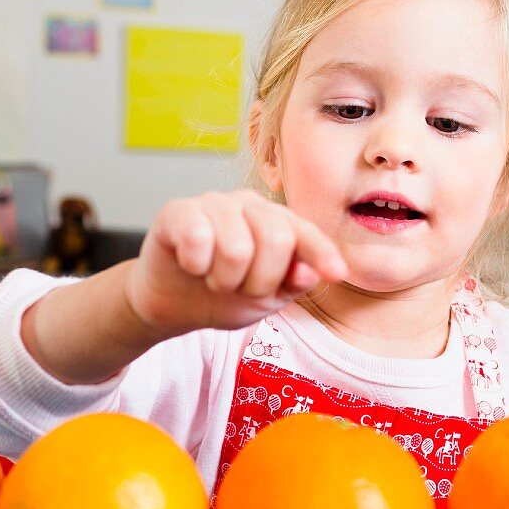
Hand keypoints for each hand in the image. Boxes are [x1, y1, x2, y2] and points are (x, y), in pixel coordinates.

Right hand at [126, 190, 347, 336]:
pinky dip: (196, 266)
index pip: (305, 234)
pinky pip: (198, 239)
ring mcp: (213, 204)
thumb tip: (310, 272)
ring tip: (213, 279)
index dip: (321, 253)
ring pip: (237, 247)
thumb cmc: (222, 295)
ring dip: (224, 280)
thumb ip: (292, 284)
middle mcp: (248, 205)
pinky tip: (190, 266)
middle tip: (240, 289)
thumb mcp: (267, 298)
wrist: (172, 305)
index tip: (336, 274)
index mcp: (276, 223)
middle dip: (260, 282)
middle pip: (276, 239)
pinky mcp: (177, 211)